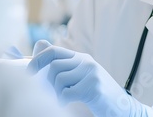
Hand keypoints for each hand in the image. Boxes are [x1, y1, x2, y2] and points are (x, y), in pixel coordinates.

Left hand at [28, 40, 152, 116]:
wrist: (122, 107)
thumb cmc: (97, 94)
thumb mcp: (80, 76)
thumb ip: (61, 62)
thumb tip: (39, 45)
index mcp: (82, 58)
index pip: (53, 51)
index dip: (38, 60)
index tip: (29, 72)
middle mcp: (86, 62)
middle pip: (54, 66)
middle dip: (49, 83)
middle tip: (56, 94)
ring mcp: (91, 73)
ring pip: (59, 79)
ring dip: (57, 93)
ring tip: (66, 98)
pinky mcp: (93, 87)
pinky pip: (66, 93)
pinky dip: (63, 100)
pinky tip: (70, 103)